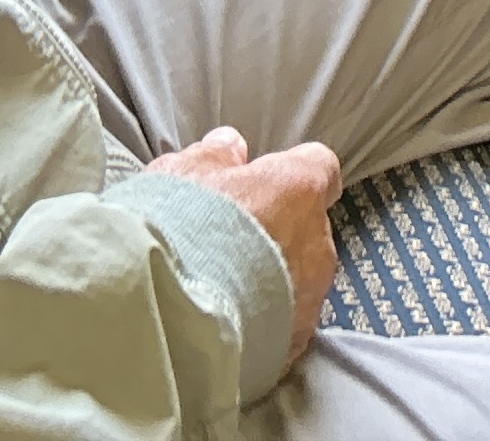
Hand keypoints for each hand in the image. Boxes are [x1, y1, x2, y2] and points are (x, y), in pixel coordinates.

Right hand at [148, 127, 340, 372]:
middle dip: (278, 229)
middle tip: (231, 238)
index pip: (319, 167)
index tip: (268, 180)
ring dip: (273, 277)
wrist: (171, 319)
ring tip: (225, 286)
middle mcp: (317, 242)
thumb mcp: (181, 176)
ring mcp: (310, 297)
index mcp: (297, 190)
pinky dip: (266, 319)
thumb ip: (214, 156)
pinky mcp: (295, 344)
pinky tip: (229, 321)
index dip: (294, 172)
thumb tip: (231, 145)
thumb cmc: (178, 232)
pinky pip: (287, 322)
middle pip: (309, 226)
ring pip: (301, 277)